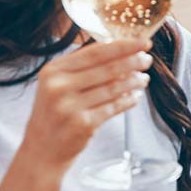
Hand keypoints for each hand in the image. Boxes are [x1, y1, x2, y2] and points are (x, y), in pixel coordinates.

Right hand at [21, 39, 152, 170]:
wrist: (42, 148)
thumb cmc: (55, 111)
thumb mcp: (58, 83)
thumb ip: (82, 67)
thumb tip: (119, 48)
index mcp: (53, 70)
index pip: (95, 52)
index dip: (123, 46)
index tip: (144, 41)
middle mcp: (58, 86)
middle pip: (107, 68)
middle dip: (133, 62)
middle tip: (147, 59)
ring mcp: (69, 106)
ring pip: (113, 88)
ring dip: (134, 81)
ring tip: (144, 78)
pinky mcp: (82, 124)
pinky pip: (114, 107)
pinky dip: (129, 100)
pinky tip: (136, 96)